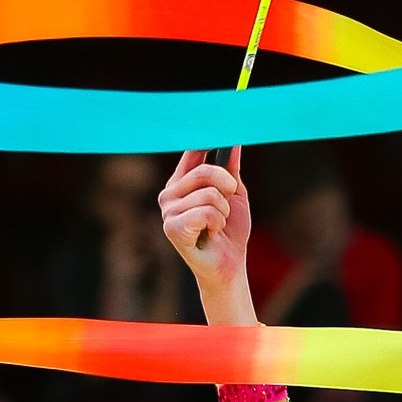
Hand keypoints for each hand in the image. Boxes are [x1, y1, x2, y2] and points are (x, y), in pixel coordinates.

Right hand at [159, 151, 253, 320]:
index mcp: (181, 182)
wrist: (229, 264)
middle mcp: (169, 193)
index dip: (209, 142)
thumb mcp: (234, 194)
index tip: (225, 136)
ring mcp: (168, 211)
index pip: (192, 151)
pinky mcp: (172, 228)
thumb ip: (230, 168)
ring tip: (217, 224)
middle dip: (227, 187)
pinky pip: (205, 212)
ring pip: (208, 194)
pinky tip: (211, 233)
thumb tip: (233, 141)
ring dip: (223, 211)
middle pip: (204, 172)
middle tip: (229, 202)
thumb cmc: (230, 231)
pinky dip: (217, 222)